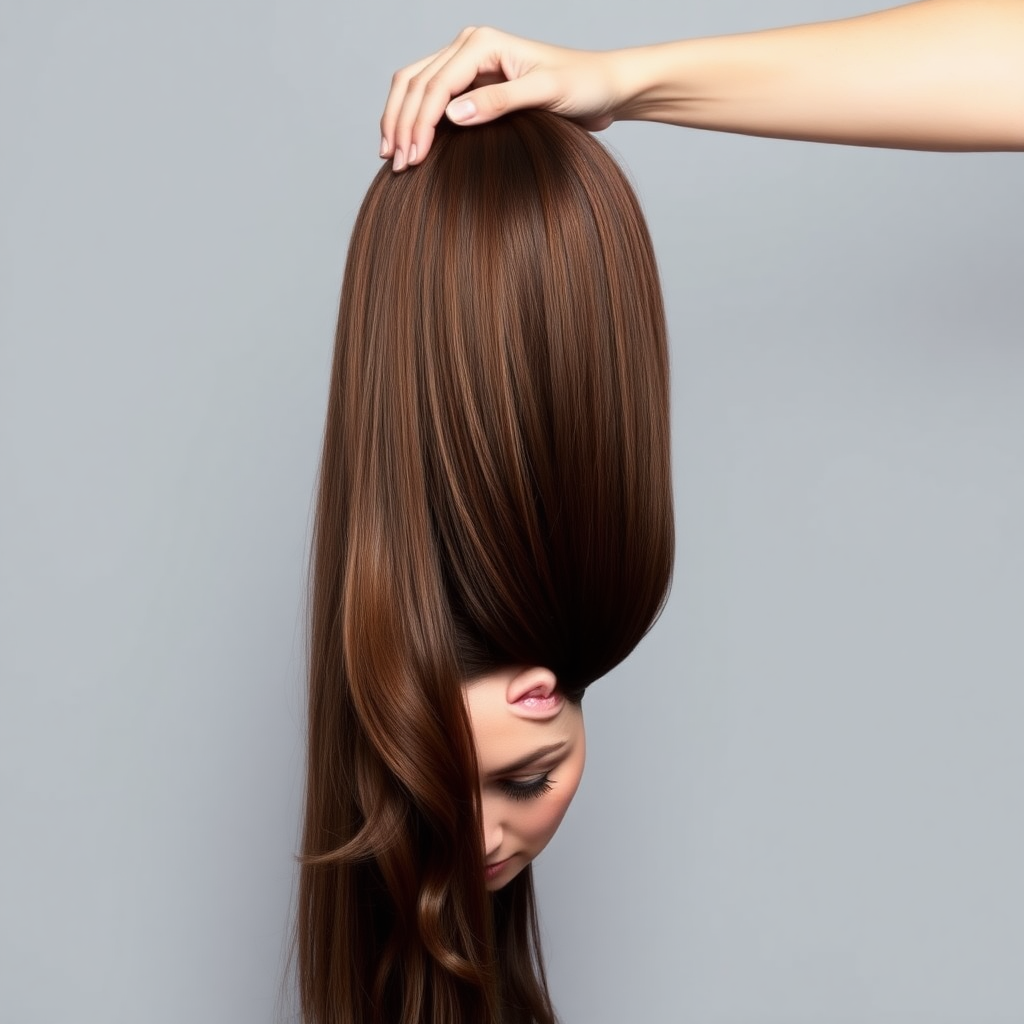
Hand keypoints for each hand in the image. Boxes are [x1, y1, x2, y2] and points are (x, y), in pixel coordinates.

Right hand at [380, 26, 623, 169]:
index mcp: (482, 43)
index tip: (411, 159)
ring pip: (414, 86)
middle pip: (414, 82)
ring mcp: (468, 63)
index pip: (434, 85)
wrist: (604, 87)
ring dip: (399, 120)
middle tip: (395, 165)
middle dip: (400, 123)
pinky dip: (414, 118)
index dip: (418, 123)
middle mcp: (470, 46)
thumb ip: (500, 102)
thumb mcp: (546, 94)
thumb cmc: (583, 86)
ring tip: (392, 157)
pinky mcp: (473, 81)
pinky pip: (430, 96)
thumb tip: (453, 116)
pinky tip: (408, 143)